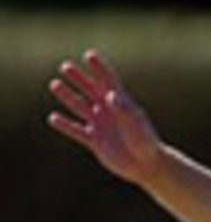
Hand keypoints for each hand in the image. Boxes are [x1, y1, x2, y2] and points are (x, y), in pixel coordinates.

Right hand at [47, 51, 162, 184]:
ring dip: (67, 96)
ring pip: (79, 106)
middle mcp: (107, 110)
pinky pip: (76, 131)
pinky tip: (53, 118)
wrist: (146, 166)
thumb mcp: (135, 123)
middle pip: (90, 89)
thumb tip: (109, 95)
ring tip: (55, 85)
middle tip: (65, 67)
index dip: (99, 68)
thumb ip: (122, 109)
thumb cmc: (145, 142)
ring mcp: (100, 124)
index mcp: (120, 102)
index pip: (108, 80)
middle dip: (78, 78)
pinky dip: (65, 125)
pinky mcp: (94, 141)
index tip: (89, 55)